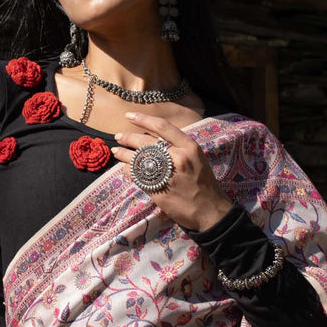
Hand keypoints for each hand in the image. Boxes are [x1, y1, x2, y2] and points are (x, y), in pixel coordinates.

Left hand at [110, 112, 232, 231]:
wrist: (209, 211)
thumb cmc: (204, 184)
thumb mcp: (197, 158)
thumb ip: (179, 148)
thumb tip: (156, 142)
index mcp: (189, 147)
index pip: (162, 127)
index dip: (143, 119)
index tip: (129, 116)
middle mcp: (177, 157)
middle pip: (146, 142)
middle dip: (128, 138)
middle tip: (118, 136)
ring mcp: (166, 175)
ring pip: (138, 159)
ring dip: (124, 155)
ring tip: (116, 151)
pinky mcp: (157, 190)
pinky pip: (137, 176)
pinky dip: (128, 171)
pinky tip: (125, 169)